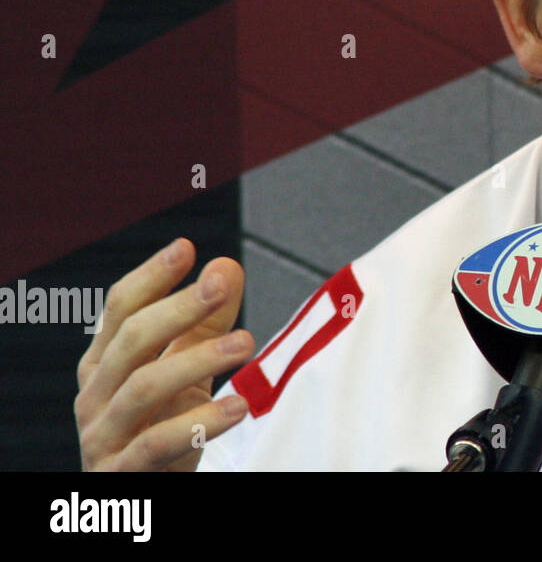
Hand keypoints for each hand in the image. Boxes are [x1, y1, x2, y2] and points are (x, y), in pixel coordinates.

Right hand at [75, 238, 252, 470]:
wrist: (144, 494)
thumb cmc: (161, 425)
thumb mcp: (185, 370)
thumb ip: (205, 323)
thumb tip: (226, 266)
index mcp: (104, 363)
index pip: (119, 311)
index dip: (151, 277)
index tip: (185, 248)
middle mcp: (94, 396)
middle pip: (131, 341)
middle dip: (178, 308)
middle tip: (222, 285)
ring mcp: (103, 436)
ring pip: (143, 388)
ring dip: (197, 359)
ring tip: (247, 342)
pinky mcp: (122, 474)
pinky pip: (157, 445)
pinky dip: (199, 424)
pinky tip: (239, 407)